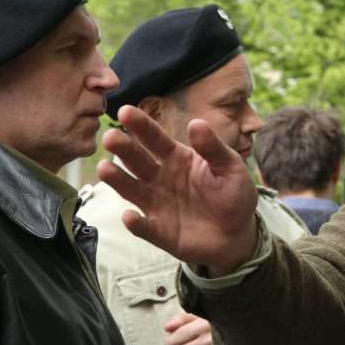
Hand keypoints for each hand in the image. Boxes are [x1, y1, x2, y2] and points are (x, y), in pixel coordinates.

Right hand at [97, 105, 257, 274]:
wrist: (238, 233)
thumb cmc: (234, 194)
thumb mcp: (231, 168)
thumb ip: (213, 149)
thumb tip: (196, 123)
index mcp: (176, 158)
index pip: (155, 138)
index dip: (141, 125)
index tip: (126, 111)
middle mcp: (160, 178)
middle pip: (137, 161)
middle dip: (123, 148)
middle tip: (110, 137)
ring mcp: (157, 204)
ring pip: (132, 190)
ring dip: (118, 180)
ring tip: (105, 169)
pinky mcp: (160, 231)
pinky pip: (145, 227)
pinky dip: (136, 224)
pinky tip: (130, 217)